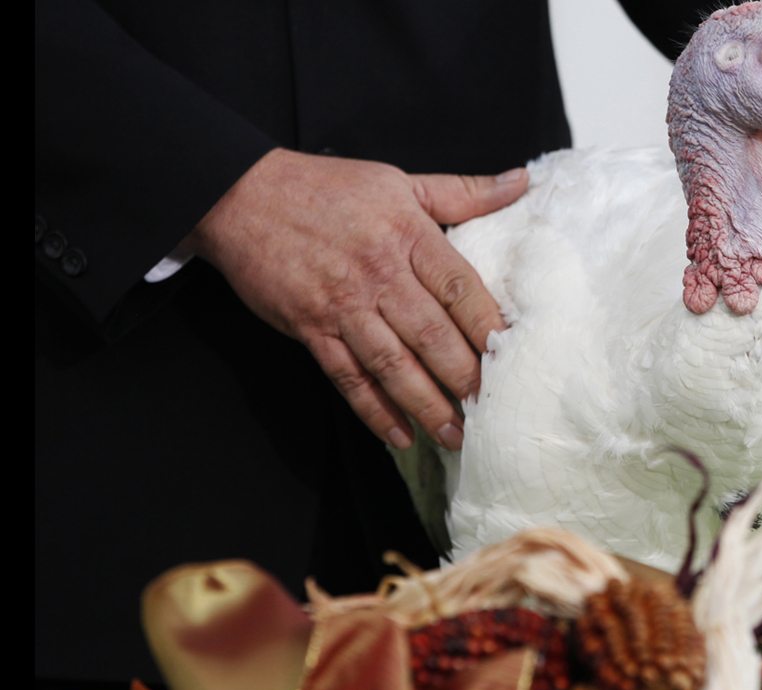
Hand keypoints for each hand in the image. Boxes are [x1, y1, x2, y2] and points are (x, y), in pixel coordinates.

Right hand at [189, 147, 527, 450]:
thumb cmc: (327, 189)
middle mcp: (378, 273)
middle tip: (492, 409)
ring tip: (455, 435)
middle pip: (431, 334)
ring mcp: (342, 304)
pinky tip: (399, 434)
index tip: (512, 355)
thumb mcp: (400, 181)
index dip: (487, 324)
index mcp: (406, 233)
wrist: (239, 196)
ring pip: (392, 364)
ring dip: (426, 405)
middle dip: (464, 376)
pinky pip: (347, 377)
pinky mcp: (310, 328)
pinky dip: (374, 410)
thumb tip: (521, 181)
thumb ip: (463, 191)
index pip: (459, 286)